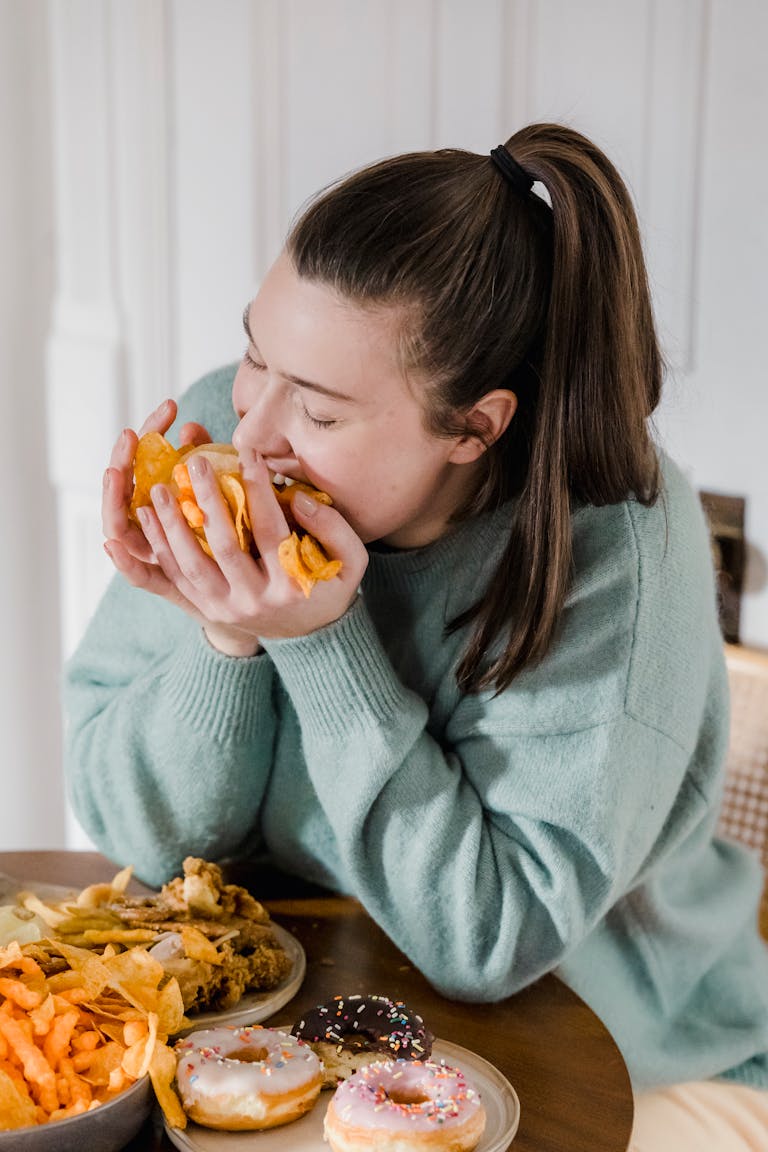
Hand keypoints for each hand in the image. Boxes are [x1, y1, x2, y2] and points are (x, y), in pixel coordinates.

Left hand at [104, 417, 367, 653]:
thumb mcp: (351, 561)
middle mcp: (255, 601)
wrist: (310, 637)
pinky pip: (176, 578)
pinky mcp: (206, 610)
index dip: (258, 490)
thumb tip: (300, 500)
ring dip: (171, 526)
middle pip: (223, 547)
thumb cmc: (330, 587)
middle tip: (194, 463)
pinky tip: (147, 518)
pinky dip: (160, 547)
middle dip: (207, 501)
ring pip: (191, 565)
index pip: (270, 531)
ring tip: (160, 489)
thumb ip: (335, 528)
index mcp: (291, 586)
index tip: (248, 453)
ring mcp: (226, 608)